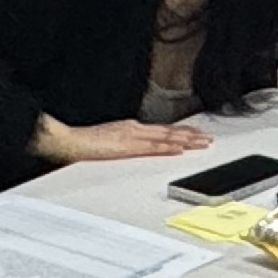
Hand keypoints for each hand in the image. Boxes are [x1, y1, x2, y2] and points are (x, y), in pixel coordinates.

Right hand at [31, 114, 212, 162]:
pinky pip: (152, 148)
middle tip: (208, 138)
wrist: (69, 141)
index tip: (195, 134)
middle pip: (169, 132)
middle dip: (190, 135)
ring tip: (201, 143)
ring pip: (165, 137)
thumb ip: (125, 145)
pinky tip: (179, 149)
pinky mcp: (127, 146)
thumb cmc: (85, 144)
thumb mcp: (110, 142)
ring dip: (186, 140)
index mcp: (131, 128)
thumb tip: (135, 149)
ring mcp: (132, 136)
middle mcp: (135, 129)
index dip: (181, 132)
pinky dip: (167, 148)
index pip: (162, 130)